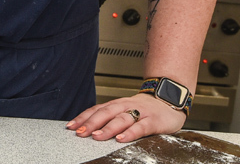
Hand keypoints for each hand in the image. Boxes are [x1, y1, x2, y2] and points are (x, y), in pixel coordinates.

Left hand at [65, 93, 186, 142]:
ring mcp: (140, 113)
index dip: (83, 118)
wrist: (169, 100)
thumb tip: (87, 127)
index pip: (96, 109)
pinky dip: (130, 133)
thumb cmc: (144, 109)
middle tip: (80, 133)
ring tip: (97, 136)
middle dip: (91, 123)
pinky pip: (141, 127)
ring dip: (108, 128)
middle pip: (106, 113)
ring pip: (121, 119)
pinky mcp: (153, 121)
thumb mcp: (124, 110)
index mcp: (117, 104)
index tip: (70, 126)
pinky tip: (121, 139)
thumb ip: (109, 117)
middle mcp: (126, 106)